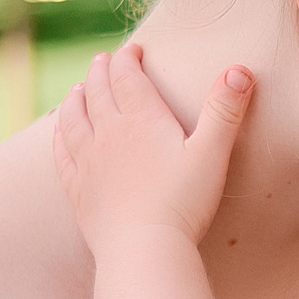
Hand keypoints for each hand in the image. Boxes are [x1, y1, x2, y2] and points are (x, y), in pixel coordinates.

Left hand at [50, 44, 252, 250]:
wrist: (144, 248)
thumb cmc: (183, 202)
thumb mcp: (212, 153)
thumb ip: (224, 110)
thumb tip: (239, 70)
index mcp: (142, 120)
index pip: (128, 77)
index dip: (128, 59)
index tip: (133, 49)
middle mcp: (109, 134)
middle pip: (98, 92)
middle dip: (101, 71)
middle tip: (102, 60)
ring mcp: (89, 162)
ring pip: (73, 120)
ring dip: (75, 99)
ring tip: (78, 89)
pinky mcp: (79, 191)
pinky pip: (62, 155)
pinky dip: (60, 137)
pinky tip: (59, 134)